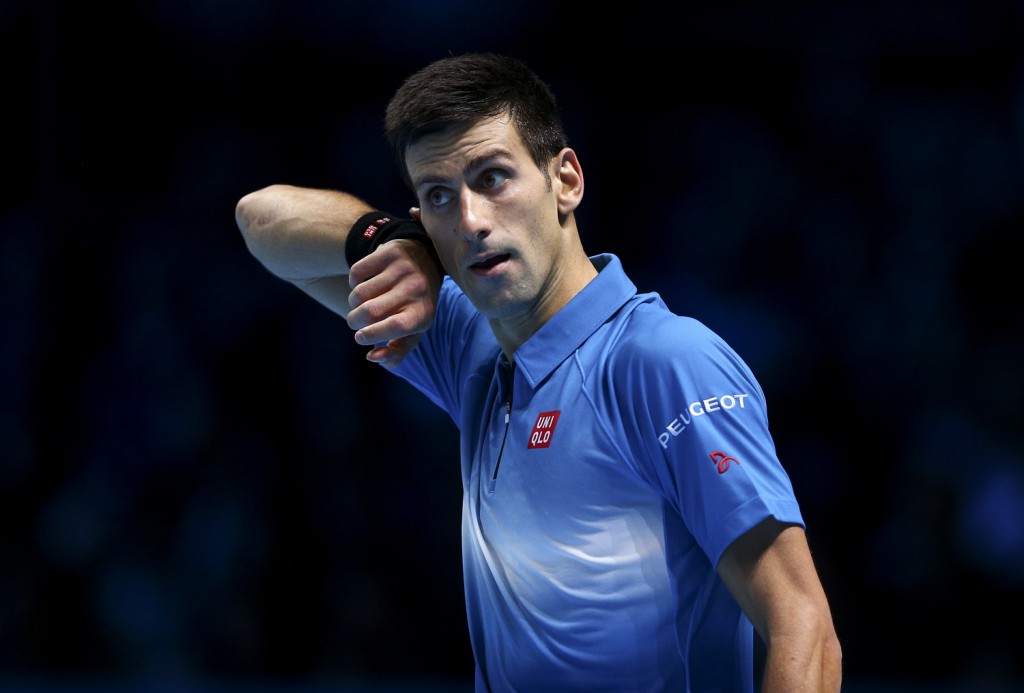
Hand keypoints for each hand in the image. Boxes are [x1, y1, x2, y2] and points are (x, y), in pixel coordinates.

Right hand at [346, 236, 441, 368]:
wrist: (428, 261)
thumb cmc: (415, 306)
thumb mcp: (414, 331)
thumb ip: (396, 352)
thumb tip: (372, 357)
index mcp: (423, 313)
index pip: (396, 326)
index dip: (373, 334)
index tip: (360, 337)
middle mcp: (415, 289)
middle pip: (370, 312)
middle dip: (354, 321)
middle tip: (356, 322)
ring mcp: (402, 269)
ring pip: (359, 293)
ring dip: (352, 304)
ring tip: (360, 305)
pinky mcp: (389, 252)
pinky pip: (356, 272)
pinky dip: (352, 283)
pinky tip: (361, 286)